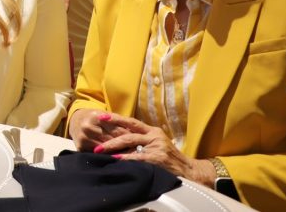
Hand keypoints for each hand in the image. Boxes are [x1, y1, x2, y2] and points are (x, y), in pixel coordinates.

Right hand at [69, 109, 138, 150]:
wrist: (75, 120)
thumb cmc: (95, 118)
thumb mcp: (105, 115)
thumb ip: (118, 122)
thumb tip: (136, 133)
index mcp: (96, 117)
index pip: (117, 130)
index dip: (129, 137)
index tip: (140, 143)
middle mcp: (89, 127)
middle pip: (112, 140)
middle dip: (125, 146)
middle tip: (138, 152)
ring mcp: (84, 138)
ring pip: (105, 149)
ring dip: (117, 153)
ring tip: (130, 157)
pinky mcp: (80, 148)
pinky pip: (97, 154)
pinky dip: (107, 156)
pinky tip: (116, 159)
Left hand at [91, 114, 211, 183]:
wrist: (189, 170)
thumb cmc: (170, 158)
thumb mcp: (158, 144)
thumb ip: (142, 141)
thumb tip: (120, 140)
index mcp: (153, 131)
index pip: (131, 121)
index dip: (116, 118)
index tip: (101, 116)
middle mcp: (154, 135)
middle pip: (128, 132)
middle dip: (110, 137)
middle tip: (97, 142)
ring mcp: (156, 146)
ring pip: (130, 142)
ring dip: (113, 147)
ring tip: (101, 150)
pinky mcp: (157, 157)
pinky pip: (137, 157)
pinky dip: (125, 158)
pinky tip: (116, 159)